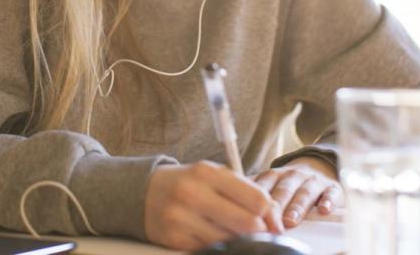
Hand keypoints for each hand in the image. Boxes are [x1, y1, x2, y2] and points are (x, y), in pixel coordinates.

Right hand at [144, 161, 284, 250]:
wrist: (144, 194)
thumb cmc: (187, 183)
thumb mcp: (212, 176)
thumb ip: (244, 190)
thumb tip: (274, 217)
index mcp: (206, 172)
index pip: (255, 198)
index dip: (272, 215)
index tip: (276, 224)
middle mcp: (192, 193)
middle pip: (247, 223)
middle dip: (261, 232)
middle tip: (264, 235)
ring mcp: (182, 218)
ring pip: (232, 240)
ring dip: (242, 241)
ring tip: (240, 235)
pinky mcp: (175, 239)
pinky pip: (212, 250)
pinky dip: (222, 247)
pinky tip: (220, 239)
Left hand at [253, 157, 343, 227]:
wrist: (318, 165)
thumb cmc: (289, 181)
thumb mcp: (272, 181)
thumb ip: (255, 189)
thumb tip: (229, 200)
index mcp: (275, 175)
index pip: (264, 184)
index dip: (256, 199)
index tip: (249, 212)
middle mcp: (293, 176)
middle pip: (283, 189)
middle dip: (276, 204)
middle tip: (269, 220)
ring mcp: (313, 181)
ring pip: (305, 192)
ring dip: (297, 206)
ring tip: (290, 220)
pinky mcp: (332, 188)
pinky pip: (331, 194)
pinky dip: (328, 202)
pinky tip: (324, 210)